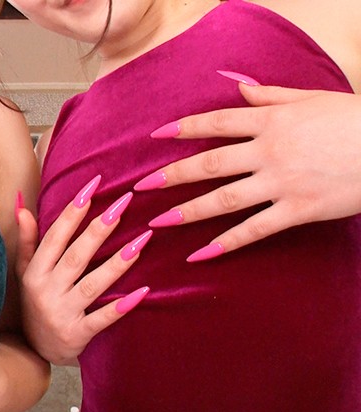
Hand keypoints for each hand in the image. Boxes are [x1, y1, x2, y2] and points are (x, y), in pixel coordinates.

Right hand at [16, 176, 150, 365]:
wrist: (35, 351)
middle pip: (76, 257)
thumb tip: (23, 205)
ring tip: (141, 241)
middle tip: (123, 204)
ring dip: (116, 264)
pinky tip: (142, 292)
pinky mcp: (78, 335)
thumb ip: (28, 240)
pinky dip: (121, 307)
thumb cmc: (35, 303)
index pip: (55, 236)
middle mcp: (46, 291)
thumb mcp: (25, 272)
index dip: (73, 211)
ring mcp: (62, 313)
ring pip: (92, 285)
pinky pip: (102, 319)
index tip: (93, 186)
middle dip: (99, 230)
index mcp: (35, 272)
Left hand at [139, 85, 360, 255]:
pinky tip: (201, 255)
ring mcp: (282, 182)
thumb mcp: (310, 98)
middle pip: (210, 163)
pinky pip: (254, 230)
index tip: (156, 136)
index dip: (184, 128)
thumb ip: (269, 94)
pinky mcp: (298, 210)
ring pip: (224, 199)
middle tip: (143, 186)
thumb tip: (236, 84)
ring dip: (187, 212)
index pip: (217, 122)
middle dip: (172, 175)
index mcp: (271, 120)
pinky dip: (226, 244)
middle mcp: (270, 151)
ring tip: (160, 222)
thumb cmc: (353, 119)